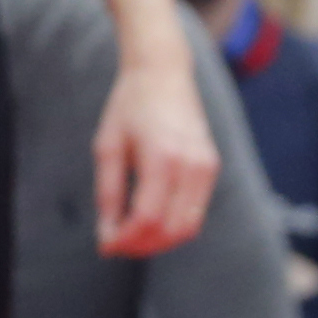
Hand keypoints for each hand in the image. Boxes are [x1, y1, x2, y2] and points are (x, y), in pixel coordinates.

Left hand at [92, 51, 216, 256]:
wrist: (163, 71)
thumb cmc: (129, 106)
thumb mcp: (107, 147)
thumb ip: (108, 194)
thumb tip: (108, 236)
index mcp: (161, 156)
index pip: (147, 218)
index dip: (125, 240)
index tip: (105, 245)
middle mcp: (191, 164)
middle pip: (171, 230)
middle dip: (142, 246)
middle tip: (116, 245)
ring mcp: (206, 165)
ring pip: (189, 227)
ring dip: (160, 241)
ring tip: (132, 236)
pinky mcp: (212, 165)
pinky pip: (196, 211)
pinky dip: (174, 225)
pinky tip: (151, 219)